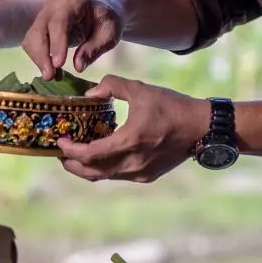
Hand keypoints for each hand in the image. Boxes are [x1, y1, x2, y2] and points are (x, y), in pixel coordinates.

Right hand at [24, 0, 124, 76]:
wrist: (99, 11)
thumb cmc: (106, 20)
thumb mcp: (109, 34)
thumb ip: (94, 49)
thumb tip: (78, 67)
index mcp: (74, 2)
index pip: (59, 22)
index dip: (57, 44)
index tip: (59, 65)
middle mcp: (53, 5)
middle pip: (39, 31)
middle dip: (42, 56)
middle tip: (51, 77)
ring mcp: (44, 14)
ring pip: (31, 38)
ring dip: (39, 60)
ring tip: (54, 75)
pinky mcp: (39, 25)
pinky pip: (32, 43)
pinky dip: (39, 59)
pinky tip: (52, 70)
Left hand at [56, 75, 206, 184]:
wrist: (202, 128)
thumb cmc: (172, 107)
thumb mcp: (140, 89)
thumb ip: (112, 86)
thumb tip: (90, 93)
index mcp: (129, 142)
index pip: (90, 155)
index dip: (70, 151)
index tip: (60, 141)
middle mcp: (132, 163)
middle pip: (91, 172)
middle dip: (72, 164)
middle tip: (61, 152)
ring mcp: (139, 173)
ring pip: (104, 176)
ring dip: (87, 167)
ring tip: (77, 153)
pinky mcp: (146, 176)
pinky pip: (117, 175)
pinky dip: (104, 167)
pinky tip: (102, 153)